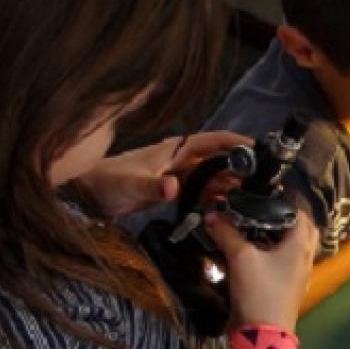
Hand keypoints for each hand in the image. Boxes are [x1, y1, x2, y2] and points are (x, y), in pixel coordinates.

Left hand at [77, 131, 251, 216]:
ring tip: (252, 197)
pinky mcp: (172, 190)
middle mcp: (180, 160)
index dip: (237, 142)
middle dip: (240, 167)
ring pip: (211, 176)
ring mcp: (177, 175)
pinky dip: (214, 197)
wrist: (86, 195)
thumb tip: (174, 187)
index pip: (213, 141)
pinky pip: (200, 191)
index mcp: (174, 150)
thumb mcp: (129, 185)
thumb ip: (152, 186)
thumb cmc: (106, 183)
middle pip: (218, 159)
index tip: (260, 149)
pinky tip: (228, 207)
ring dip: (230, 184)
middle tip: (263, 181)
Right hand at [205, 211, 317, 331]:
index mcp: (301, 245)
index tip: (261, 195)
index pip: (300, 213)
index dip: (283, 201)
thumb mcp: (240, 257)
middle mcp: (305, 258)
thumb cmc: (259, 290)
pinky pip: (283, 263)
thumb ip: (226, 233)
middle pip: (300, 230)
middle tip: (260, 213)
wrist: (263, 336)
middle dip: (282, 219)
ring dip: (275, 237)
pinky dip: (271, 254)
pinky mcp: (287, 288)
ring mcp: (298, 275)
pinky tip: (252, 253)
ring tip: (253, 229)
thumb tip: (211, 214)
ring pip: (291, 248)